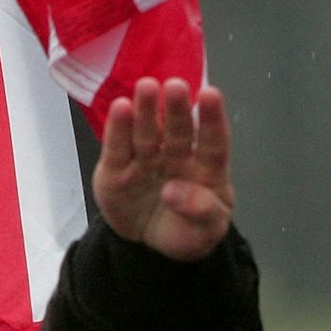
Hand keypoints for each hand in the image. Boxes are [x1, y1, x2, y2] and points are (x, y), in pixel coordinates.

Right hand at [92, 77, 234, 261]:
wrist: (150, 245)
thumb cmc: (188, 230)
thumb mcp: (207, 231)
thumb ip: (202, 212)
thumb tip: (173, 192)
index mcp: (206, 169)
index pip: (213, 143)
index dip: (212, 119)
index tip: (211, 94)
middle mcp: (177, 157)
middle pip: (178, 132)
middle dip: (177, 109)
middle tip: (176, 85)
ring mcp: (146, 160)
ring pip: (148, 133)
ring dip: (147, 110)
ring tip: (147, 87)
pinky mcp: (116, 169)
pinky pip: (118, 148)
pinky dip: (118, 129)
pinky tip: (121, 108)